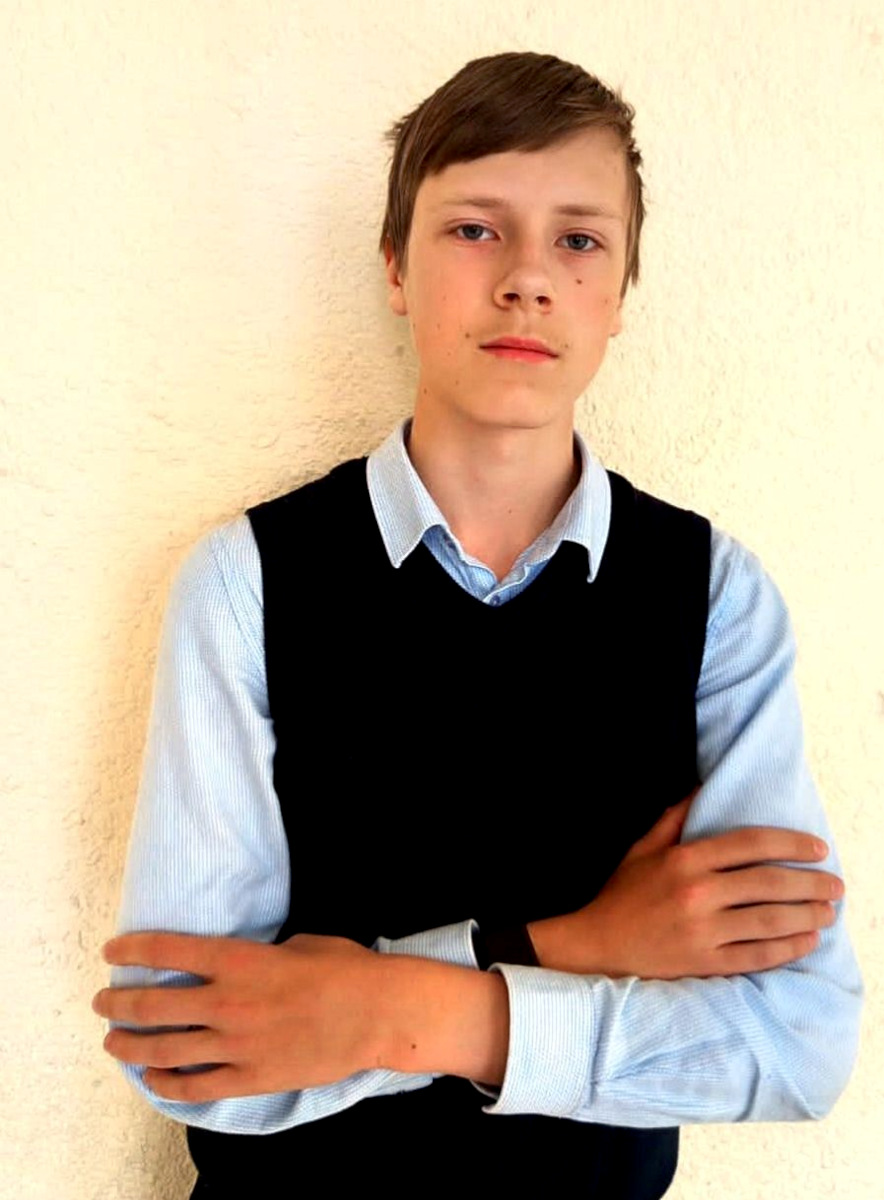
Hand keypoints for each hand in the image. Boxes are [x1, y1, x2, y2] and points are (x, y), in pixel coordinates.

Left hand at [93, 932, 383, 1100]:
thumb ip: (256, 955)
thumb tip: (237, 964)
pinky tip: (153, 1077)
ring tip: (113, 1042)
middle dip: (118, 1003)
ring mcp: (237, 1044)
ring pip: (164, 1048)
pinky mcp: (251, 1077)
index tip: (112, 953)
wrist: (378, 1013)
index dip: (132, 950)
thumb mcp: (295, 943)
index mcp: (239, 960)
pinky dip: (166, 1083)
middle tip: (102, 1002)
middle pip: (153, 1004)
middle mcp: (228, 1001)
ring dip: (130, 1045)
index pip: (168, 950)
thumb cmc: (344, 968)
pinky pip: (195, 1086)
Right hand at [529, 794, 843, 978]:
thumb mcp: (642, 848)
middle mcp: (697, 893)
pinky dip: (787, 948)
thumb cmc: (621, 894)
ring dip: (807, 916)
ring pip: (769, 920)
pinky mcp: (704, 962)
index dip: (790, 844)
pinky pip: (757, 956)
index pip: (750, 844)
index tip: (817, 848)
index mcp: (685, 860)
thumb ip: (675, 818)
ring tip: (828, 911)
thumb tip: (701, 788)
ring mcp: (702, 931)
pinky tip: (806, 941)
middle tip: (836, 883)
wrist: (596, 944)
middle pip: (769, 883)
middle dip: (810, 882)